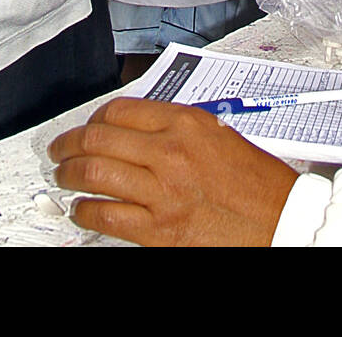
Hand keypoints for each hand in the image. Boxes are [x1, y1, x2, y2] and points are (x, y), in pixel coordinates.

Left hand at [48, 96, 297, 246]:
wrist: (280, 223)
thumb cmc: (259, 183)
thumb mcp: (220, 135)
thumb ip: (178, 129)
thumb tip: (138, 131)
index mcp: (187, 124)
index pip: (122, 110)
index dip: (96, 117)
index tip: (90, 125)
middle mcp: (170, 153)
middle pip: (99, 139)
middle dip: (70, 143)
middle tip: (60, 149)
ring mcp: (162, 192)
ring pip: (95, 175)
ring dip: (70, 175)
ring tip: (63, 176)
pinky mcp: (159, 231)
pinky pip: (106, 216)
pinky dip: (85, 211)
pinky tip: (81, 208)